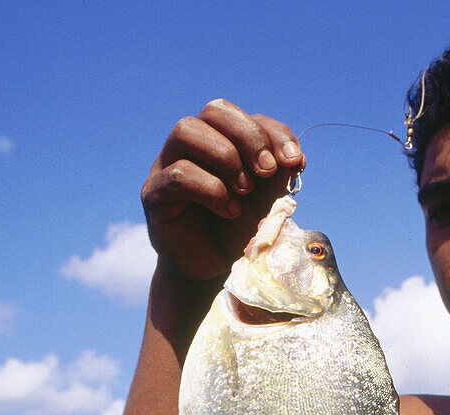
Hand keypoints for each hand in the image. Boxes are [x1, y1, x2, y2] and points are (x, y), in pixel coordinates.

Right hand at [141, 99, 304, 280]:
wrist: (211, 270)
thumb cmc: (237, 230)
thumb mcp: (266, 201)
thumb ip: (277, 178)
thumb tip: (293, 159)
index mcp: (223, 141)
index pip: (246, 117)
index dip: (274, 132)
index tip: (295, 161)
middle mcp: (192, 145)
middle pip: (215, 110)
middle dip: (249, 136)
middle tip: (267, 170)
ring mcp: (168, 164)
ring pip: (186, 130)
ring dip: (225, 156)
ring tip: (245, 189)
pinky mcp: (155, 192)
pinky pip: (177, 174)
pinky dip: (210, 189)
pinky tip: (229, 210)